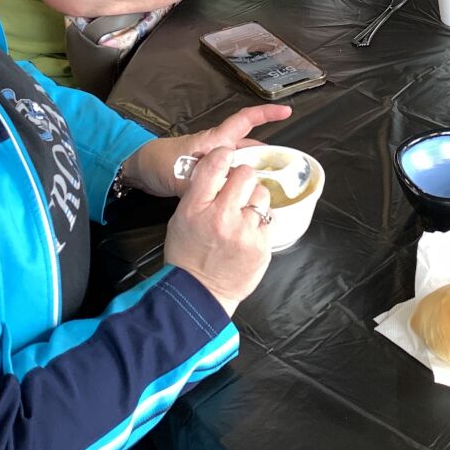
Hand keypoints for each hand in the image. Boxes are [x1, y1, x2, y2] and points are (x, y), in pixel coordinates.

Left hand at [125, 104, 293, 198]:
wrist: (140, 171)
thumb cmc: (160, 163)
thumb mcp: (184, 173)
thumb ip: (206, 180)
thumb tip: (229, 187)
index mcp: (215, 140)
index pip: (244, 121)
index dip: (266, 114)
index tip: (286, 112)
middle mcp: (219, 149)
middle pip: (250, 148)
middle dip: (269, 155)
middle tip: (288, 169)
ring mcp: (214, 162)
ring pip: (242, 165)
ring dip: (255, 173)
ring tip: (273, 187)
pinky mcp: (209, 176)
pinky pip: (231, 177)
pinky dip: (241, 184)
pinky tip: (249, 197)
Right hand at [161, 146, 271, 316]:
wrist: (200, 294)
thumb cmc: (188, 256)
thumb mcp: (181, 219)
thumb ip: (200, 193)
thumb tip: (219, 169)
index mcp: (196, 207)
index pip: (214, 165)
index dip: (223, 155)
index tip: (227, 156)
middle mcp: (221, 216)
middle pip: (245, 174)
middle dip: (243, 177)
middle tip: (239, 187)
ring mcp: (244, 231)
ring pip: (261, 194)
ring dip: (254, 198)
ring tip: (245, 211)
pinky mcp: (261, 245)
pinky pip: (268, 218)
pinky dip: (260, 221)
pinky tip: (249, 230)